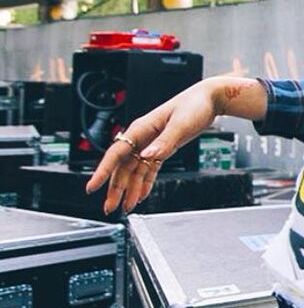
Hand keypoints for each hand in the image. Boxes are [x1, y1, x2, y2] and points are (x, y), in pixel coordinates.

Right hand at [84, 76, 264, 213]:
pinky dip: (144, 183)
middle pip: (123, 167)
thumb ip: (164, 142)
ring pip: (134, 171)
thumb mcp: (181, 125)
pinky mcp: (162, 148)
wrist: (208, 99)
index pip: (116, 154)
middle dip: (115, 188)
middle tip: (109, 207)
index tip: (92, 186)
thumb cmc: (194, 106)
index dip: (103, 171)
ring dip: (129, 189)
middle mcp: (142, 137)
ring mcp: (151, 143)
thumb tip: (147, 156)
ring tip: (124, 207)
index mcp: (141, 129)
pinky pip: (148, 169)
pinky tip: (140, 195)